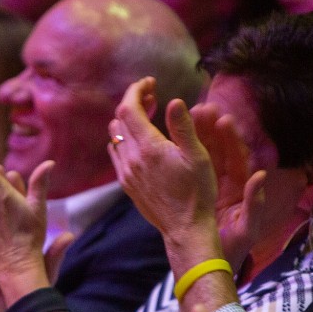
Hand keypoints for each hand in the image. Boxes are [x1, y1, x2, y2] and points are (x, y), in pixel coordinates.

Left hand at [107, 77, 217, 242]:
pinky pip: (116, 153)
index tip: (150, 82)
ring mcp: (125, 172)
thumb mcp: (197, 156)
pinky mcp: (126, 184)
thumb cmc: (198, 192)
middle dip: (133, 101)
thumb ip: (183, 127)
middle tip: (151, 95)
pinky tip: (139, 141)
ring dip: (127, 120)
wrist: (185, 228)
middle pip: (119, 118)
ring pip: (115, 136)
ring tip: (146, 116)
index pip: (129, 108)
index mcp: (149, 148)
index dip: (136, 90)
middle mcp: (131, 158)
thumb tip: (173, 100)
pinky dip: (123, 139)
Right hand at [196, 106, 267, 267]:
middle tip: (202, 109)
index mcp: (240, 188)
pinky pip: (187, 167)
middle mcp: (226, 183)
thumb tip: (260, 176)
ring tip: (186, 115)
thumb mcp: (246, 229)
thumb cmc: (233, 249)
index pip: (237, 157)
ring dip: (196, 135)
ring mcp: (209, 185)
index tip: (223, 119)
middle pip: (219, 150)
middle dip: (211, 129)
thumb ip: (255, 204)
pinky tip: (169, 138)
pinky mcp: (193, 190)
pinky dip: (181, 152)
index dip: (231, 138)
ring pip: (202, 155)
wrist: (213, 263)